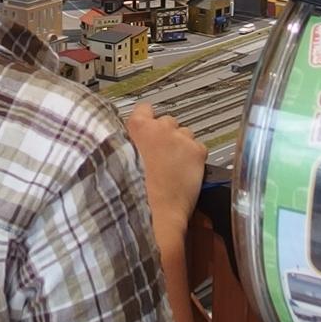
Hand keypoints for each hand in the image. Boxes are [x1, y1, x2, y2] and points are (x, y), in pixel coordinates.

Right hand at [126, 103, 206, 240]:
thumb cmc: (134, 191)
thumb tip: (131, 141)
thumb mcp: (121, 160)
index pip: (144, 108)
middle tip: (161, 155)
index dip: (147, 120)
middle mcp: (161, 127)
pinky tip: (185, 172)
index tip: (148, 130)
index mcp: (138, 127)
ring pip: (185, 133)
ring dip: (181, 145)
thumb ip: (127, 144)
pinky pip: (198, 148)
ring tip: (174, 166)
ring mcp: (181, 138)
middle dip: (166, 135)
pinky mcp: (197, 151)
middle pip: (167, 121)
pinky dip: (195, 158)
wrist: (155, 212)